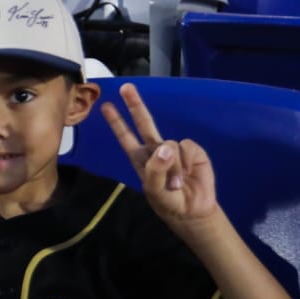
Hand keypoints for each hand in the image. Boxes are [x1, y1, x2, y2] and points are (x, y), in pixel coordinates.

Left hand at [101, 82, 219, 225]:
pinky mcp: (192, 151)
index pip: (125, 137)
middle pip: (144, 122)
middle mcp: (155, 149)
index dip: (116, 122)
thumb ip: (156, 169)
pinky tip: (189, 173)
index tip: (106, 106)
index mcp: (140, 158)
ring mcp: (174, 149)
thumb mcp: (154, 189)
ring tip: (176, 183)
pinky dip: (187, 161)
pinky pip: (187, 146)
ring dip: (173, 166)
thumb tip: (165, 147)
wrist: (193, 210)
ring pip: (169, 144)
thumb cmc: (168, 201)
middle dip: (135, 105)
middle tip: (126, 88)